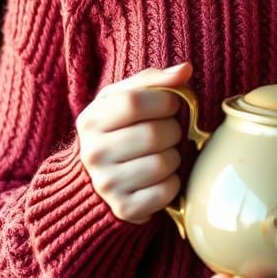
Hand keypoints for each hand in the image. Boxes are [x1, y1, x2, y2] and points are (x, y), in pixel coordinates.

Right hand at [76, 61, 192, 222]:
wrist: (97, 178)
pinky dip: (172, 183)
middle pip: (154, 134)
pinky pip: (167, 191)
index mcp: (91, 120)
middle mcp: (93, 153)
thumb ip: (154, 80)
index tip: (170, 104)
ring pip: (164, 163)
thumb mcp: (125, 98)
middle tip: (166, 132)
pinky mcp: (125, 208)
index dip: (164, 100)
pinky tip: (160, 178)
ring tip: (162, 154)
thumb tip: (185, 70)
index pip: (134, 102)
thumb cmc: (119, 129)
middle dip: (172, 129)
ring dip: (174, 156)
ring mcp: (107, 184)